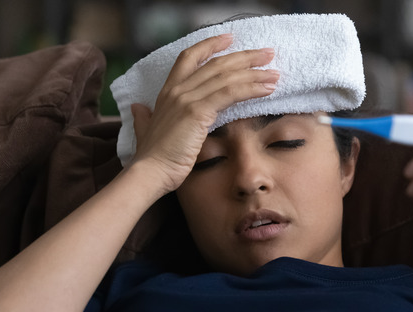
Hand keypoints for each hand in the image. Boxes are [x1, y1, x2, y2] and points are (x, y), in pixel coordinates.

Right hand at [129, 34, 279, 193]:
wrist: (151, 173)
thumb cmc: (152, 158)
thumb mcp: (146, 130)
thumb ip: (143, 117)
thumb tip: (137, 107)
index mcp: (167, 92)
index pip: (189, 57)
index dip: (210, 45)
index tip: (230, 38)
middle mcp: (177, 90)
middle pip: (216, 64)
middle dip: (245, 57)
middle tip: (267, 54)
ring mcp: (187, 98)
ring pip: (227, 77)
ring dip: (255, 73)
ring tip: (274, 73)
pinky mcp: (198, 111)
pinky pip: (230, 93)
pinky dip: (251, 88)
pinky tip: (267, 88)